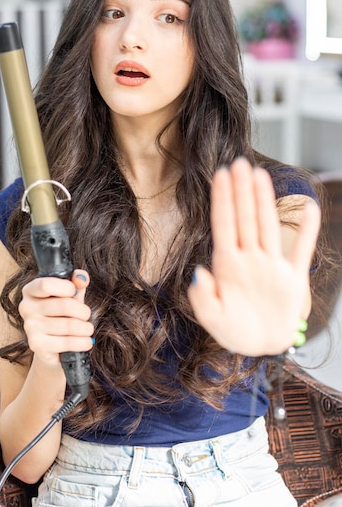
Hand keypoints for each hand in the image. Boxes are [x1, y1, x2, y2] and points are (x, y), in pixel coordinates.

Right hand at [19, 269, 93, 364]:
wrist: (52, 345)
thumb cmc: (62, 315)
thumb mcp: (70, 296)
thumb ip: (77, 283)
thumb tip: (81, 277)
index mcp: (31, 290)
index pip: (45, 285)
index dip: (66, 287)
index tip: (74, 292)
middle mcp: (26, 307)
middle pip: (64, 305)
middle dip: (83, 311)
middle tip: (86, 315)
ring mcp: (29, 327)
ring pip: (69, 325)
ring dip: (86, 328)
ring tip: (88, 329)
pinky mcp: (36, 345)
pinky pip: (67, 342)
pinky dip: (82, 342)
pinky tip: (86, 341)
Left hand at [187, 157, 320, 355]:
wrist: (260, 347)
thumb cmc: (234, 331)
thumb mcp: (212, 319)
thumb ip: (202, 297)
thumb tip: (200, 272)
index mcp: (227, 264)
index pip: (224, 224)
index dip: (222, 199)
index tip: (220, 174)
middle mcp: (249, 258)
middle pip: (244, 217)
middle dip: (241, 190)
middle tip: (239, 161)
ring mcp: (271, 266)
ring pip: (267, 226)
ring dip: (264, 200)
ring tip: (260, 174)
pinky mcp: (292, 279)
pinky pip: (301, 251)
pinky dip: (307, 231)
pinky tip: (309, 208)